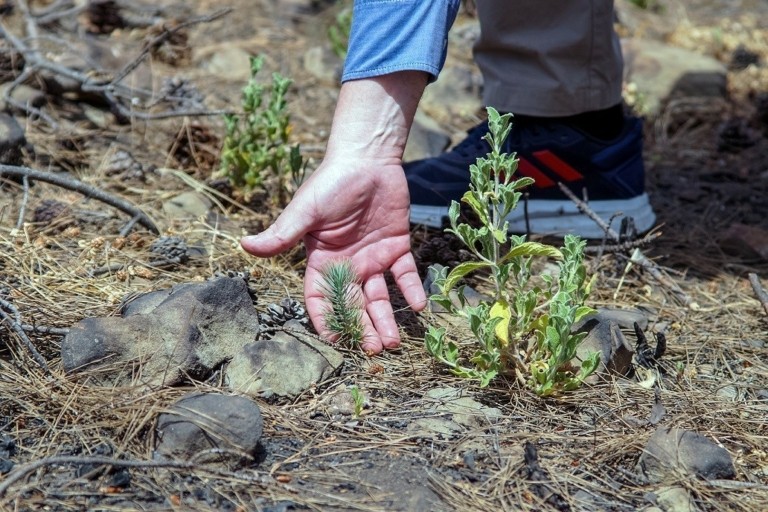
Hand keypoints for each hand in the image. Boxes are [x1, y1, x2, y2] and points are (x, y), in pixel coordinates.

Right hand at [240, 72, 428, 353]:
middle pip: (354, 304)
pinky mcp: (397, 246)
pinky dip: (413, 290)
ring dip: (386, 319)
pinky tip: (419, 308)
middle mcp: (348, 265)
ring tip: (394, 343)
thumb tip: (245, 246)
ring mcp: (373, 258)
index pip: (320, 297)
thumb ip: (283, 234)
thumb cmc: (331, 182)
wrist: (368, 158)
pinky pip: (406, 274)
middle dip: (362, 328)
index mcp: (322, 260)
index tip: (334, 341)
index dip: (325, 319)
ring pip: (380, 296)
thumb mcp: (306, 211)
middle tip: (374, 350)